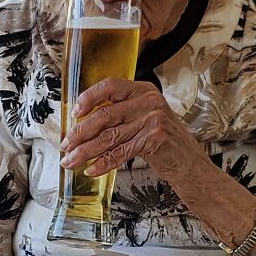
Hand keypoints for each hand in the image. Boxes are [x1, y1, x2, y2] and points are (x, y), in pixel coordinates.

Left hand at [60, 77, 205, 181]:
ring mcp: (153, 119)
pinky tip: (91, 169)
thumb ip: (121, 114)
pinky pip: (120, 152)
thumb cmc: (164, 142)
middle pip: (105, 115)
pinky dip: (103, 163)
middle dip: (80, 133)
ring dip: (85, 151)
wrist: (190, 163)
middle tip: (66, 145)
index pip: (110, 85)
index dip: (89, 98)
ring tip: (71, 161)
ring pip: (109, 136)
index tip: (74, 112)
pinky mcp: (154, 139)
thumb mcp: (145, 118)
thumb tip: (83, 123)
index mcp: (143, 90)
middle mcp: (149, 101)